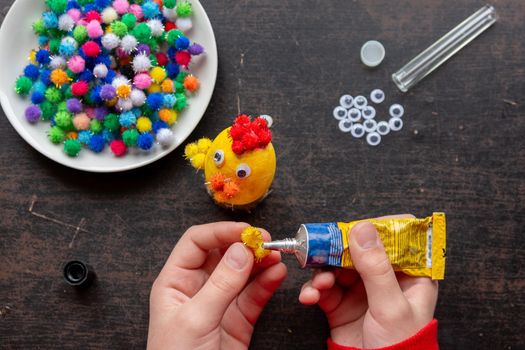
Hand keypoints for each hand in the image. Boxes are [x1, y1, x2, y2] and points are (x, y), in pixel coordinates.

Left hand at [148, 222, 286, 349]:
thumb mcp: (196, 319)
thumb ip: (221, 284)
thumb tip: (241, 250)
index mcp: (176, 282)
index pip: (197, 243)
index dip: (221, 232)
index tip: (247, 232)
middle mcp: (197, 288)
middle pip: (224, 254)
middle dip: (246, 245)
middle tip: (268, 242)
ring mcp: (220, 303)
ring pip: (243, 273)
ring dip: (261, 262)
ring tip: (278, 256)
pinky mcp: (238, 319)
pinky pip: (254, 295)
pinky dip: (267, 283)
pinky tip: (278, 274)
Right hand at [299, 215, 437, 347]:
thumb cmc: (400, 348)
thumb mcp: (390, 306)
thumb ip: (376, 268)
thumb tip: (362, 229)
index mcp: (410, 274)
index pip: (397, 236)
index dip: (376, 228)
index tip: (355, 228)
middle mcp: (384, 277)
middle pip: (359, 248)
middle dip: (337, 249)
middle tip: (320, 248)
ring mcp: (361, 289)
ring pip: (337, 265)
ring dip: (322, 271)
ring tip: (319, 284)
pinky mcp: (340, 303)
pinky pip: (323, 287)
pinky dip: (313, 289)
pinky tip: (310, 296)